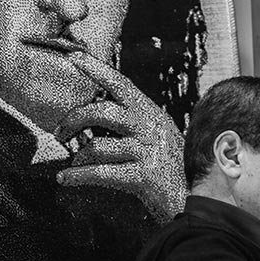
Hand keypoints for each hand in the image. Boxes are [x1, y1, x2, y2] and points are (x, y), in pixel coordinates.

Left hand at [54, 51, 186, 221]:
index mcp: (154, 116)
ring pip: (98, 145)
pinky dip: (77, 176)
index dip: (97, 70)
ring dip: (78, 157)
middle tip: (61, 132)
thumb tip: (96, 121)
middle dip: (74, 119)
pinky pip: (100, 172)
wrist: (199, 203)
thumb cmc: (176, 174)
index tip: (74, 57)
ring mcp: (148, 152)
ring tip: (72, 164)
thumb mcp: (161, 141)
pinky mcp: (144, 176)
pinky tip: (66, 179)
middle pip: (103, 111)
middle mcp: (151, 129)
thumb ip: (137, 127)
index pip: (123, 86)